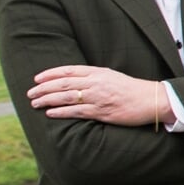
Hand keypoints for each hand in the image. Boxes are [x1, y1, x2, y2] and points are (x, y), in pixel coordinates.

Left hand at [28, 65, 161, 125]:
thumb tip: (74, 81)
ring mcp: (98, 97)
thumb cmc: (133, 90)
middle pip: (63, 84)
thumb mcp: (112, 77)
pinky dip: (61, 112)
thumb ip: (94, 77)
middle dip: (43, 88)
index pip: (67, 71)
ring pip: (66, 97)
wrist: (153, 100)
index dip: (49, 74)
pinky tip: (50, 113)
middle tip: (30, 93)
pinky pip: (77, 111)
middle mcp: (96, 83)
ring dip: (47, 100)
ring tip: (35, 103)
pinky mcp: (102, 112)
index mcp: (98, 72)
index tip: (36, 79)